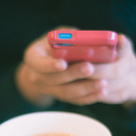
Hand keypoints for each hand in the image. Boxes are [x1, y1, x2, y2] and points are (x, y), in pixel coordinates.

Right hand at [15, 31, 135, 106]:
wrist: (47, 64)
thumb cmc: (55, 45)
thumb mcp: (57, 35)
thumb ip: (68, 37)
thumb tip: (88, 39)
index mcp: (33, 59)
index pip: (39, 64)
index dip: (50, 65)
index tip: (63, 63)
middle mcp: (39, 77)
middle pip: (55, 79)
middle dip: (73, 74)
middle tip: (89, 68)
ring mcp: (51, 89)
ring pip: (67, 93)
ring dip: (85, 89)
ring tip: (102, 83)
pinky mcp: (63, 96)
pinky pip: (75, 100)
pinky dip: (90, 97)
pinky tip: (102, 92)